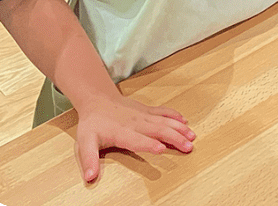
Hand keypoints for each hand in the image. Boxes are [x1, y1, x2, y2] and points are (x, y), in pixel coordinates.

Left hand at [73, 92, 194, 181]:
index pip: (138, 140)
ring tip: (192, 136)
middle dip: (175, 138)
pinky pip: (164, 112)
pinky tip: (185, 121)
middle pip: (159, 131)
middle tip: (188, 147)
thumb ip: (89, 160)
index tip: (162, 149)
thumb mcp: (85, 143)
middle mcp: (137, 123)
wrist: (98, 100)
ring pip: (165, 121)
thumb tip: (89, 178)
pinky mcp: (148, 110)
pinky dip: (175, 116)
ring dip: (180, 129)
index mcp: (122, 133)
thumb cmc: (93, 124)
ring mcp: (144, 115)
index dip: (150, 144)